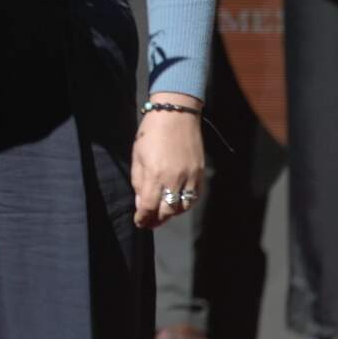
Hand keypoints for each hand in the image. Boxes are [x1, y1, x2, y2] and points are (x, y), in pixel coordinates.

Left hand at [132, 94, 205, 229]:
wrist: (176, 115)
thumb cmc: (151, 132)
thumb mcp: (138, 155)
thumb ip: (139, 181)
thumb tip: (141, 203)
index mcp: (155, 174)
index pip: (150, 207)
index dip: (144, 218)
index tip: (139, 222)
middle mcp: (175, 179)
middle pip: (167, 211)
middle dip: (157, 220)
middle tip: (149, 223)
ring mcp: (190, 177)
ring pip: (183, 207)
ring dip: (171, 214)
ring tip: (162, 214)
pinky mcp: (200, 174)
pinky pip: (194, 197)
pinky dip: (185, 204)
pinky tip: (177, 204)